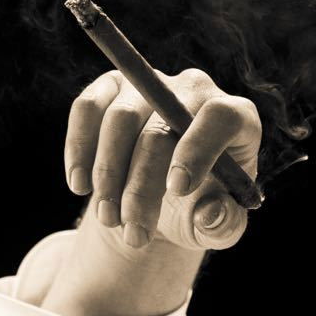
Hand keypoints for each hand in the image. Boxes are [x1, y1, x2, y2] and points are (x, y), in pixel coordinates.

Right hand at [64, 68, 260, 251]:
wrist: (161, 197)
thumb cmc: (199, 206)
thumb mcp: (218, 226)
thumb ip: (223, 224)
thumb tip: (211, 213)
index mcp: (236, 118)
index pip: (221, 116)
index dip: (198, 148)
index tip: (177, 189)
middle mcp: (195, 90)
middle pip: (162, 126)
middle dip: (141, 185)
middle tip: (133, 232)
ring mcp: (150, 83)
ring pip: (120, 118)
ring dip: (107, 174)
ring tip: (109, 218)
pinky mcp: (111, 87)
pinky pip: (87, 108)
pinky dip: (79, 150)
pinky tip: (80, 185)